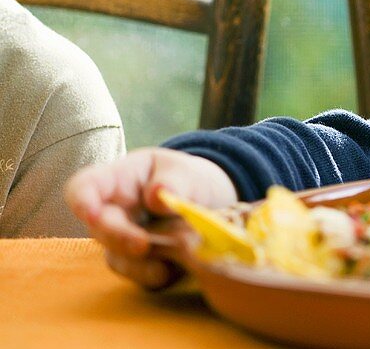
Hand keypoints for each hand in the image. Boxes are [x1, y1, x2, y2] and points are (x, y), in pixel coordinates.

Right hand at [65, 147, 236, 288]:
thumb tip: (157, 195)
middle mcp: (114, 213)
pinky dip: (152, 274)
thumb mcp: (188, 172)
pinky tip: (170, 270)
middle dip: (118, 237)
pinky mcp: (140, 266)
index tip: (91, 214)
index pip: (85, 187)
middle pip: (99, 227)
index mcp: (120, 180)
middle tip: (142, 244)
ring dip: (138, 261)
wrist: (210, 205)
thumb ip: (175, 181)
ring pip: (116, 256)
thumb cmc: (189, 180)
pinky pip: (137, 274)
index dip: (81, 200)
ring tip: (169, 255)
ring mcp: (123, 242)